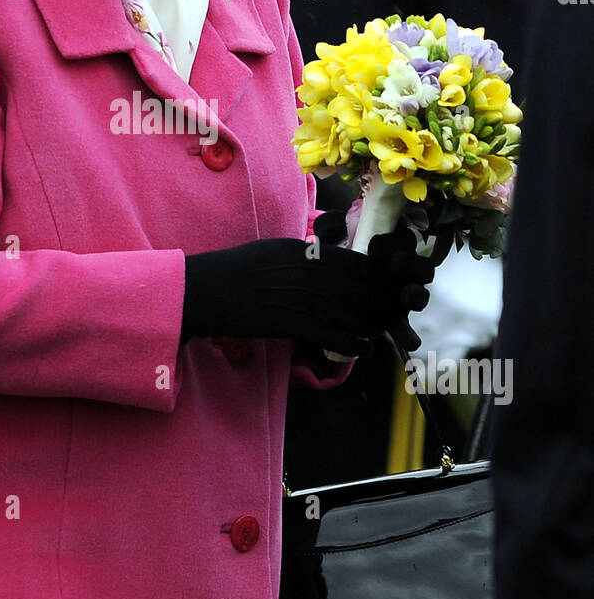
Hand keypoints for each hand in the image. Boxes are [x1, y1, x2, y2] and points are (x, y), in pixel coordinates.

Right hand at [181, 226, 432, 355]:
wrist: (205, 289)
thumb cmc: (235, 269)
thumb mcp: (274, 249)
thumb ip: (304, 254)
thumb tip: (327, 259)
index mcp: (305, 251)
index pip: (357, 262)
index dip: (379, 277)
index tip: (390, 287)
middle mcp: (309, 271)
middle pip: (361, 287)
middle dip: (383, 302)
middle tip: (394, 313)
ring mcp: (300, 297)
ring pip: (352, 312)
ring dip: (373, 323)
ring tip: (383, 331)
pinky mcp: (290, 322)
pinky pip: (332, 334)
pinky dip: (353, 342)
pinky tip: (364, 349)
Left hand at [314, 211, 433, 352]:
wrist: (329, 291)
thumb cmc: (337, 260)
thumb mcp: (333, 241)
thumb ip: (332, 229)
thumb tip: (324, 226)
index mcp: (392, 247)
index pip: (403, 239)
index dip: (392, 242)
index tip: (373, 247)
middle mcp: (404, 271)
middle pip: (420, 265)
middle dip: (410, 264)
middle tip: (393, 265)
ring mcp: (403, 296)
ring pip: (420, 294)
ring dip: (416, 295)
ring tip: (407, 297)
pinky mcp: (396, 320)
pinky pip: (407, 328)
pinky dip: (408, 335)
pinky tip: (409, 343)